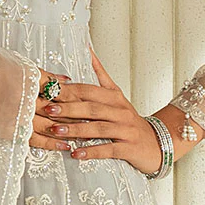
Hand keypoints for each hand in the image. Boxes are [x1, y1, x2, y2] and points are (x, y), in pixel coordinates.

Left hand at [30, 45, 163, 175]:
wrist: (157, 142)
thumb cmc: (129, 120)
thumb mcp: (116, 95)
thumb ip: (100, 75)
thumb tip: (88, 50)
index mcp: (114, 97)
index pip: (89, 90)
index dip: (68, 91)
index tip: (49, 92)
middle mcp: (121, 111)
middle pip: (92, 108)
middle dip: (68, 108)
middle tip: (48, 110)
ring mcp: (126, 129)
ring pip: (98, 128)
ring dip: (76, 129)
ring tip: (56, 131)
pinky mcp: (129, 148)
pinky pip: (108, 149)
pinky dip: (91, 151)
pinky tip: (76, 154)